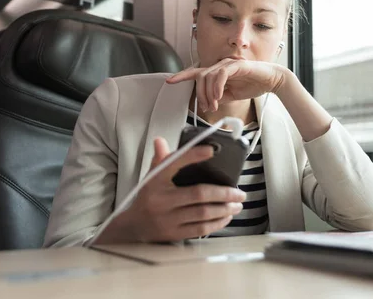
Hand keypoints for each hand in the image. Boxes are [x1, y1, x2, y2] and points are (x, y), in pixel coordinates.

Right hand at [95, 138, 245, 243]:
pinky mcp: (174, 234)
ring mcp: (168, 218)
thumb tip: (160, 140)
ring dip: (225, 208)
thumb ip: (160, 159)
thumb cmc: (147, 197)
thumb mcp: (150, 177)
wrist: (132, 227)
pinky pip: (200, 229)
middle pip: (199, 194)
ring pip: (203, 213)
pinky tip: (227, 217)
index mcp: (156, 181)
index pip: (175, 163)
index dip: (193, 156)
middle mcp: (162, 199)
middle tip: (239, 192)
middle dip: (224, 193)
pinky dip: (217, 223)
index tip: (212, 150)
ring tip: (238, 204)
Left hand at [166, 59, 286, 111]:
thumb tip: (209, 104)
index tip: (169, 81)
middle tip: (208, 107)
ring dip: (209, 93)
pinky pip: (220, 74)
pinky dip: (217, 86)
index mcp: (218, 72)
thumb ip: (219, 97)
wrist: (272, 81)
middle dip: (200, 95)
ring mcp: (228, 64)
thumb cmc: (254, 85)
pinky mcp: (236, 65)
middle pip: (200, 77)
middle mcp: (220, 65)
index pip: (196, 72)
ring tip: (215, 105)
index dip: (182, 76)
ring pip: (208, 77)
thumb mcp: (232, 95)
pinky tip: (219, 97)